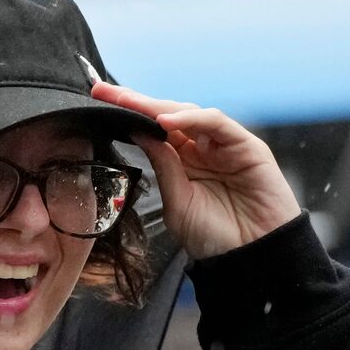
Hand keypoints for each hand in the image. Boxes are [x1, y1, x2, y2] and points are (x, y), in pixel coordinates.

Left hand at [90, 79, 300, 259]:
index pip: (152, 130)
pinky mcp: (248, 147)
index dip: (127, 115)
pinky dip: (192, 118)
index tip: (97, 101)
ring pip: (190, 114)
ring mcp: (225, 146)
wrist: (252, 258)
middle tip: (105, 91)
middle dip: (136, 101)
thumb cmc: (215, 237)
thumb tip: (139, 131)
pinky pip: (218, 123)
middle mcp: (203, 149)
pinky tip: (166, 121)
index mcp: (182, 162)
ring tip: (130, 103)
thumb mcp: (177, 201)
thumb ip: (162, 166)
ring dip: (158, 106)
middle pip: (167, 115)